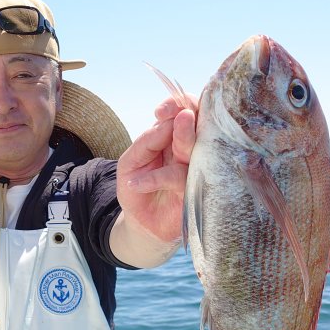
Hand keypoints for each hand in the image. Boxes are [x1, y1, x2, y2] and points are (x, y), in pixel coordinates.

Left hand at [116, 95, 197, 242]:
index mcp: (173, 137)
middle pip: (199, 125)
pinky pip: (180, 180)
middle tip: (182, 114)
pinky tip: (137, 182)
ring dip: (185, 137)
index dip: (177, 105)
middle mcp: (189, 150)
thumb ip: (145, 141)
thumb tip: (166, 121)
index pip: (184, 110)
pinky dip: (157, 178)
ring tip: (177, 126)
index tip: (162, 111)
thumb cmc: (137, 187)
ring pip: (197, 149)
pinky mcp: (194, 193)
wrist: (141, 223)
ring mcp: (195, 170)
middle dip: (189, 116)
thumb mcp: (130, 161)